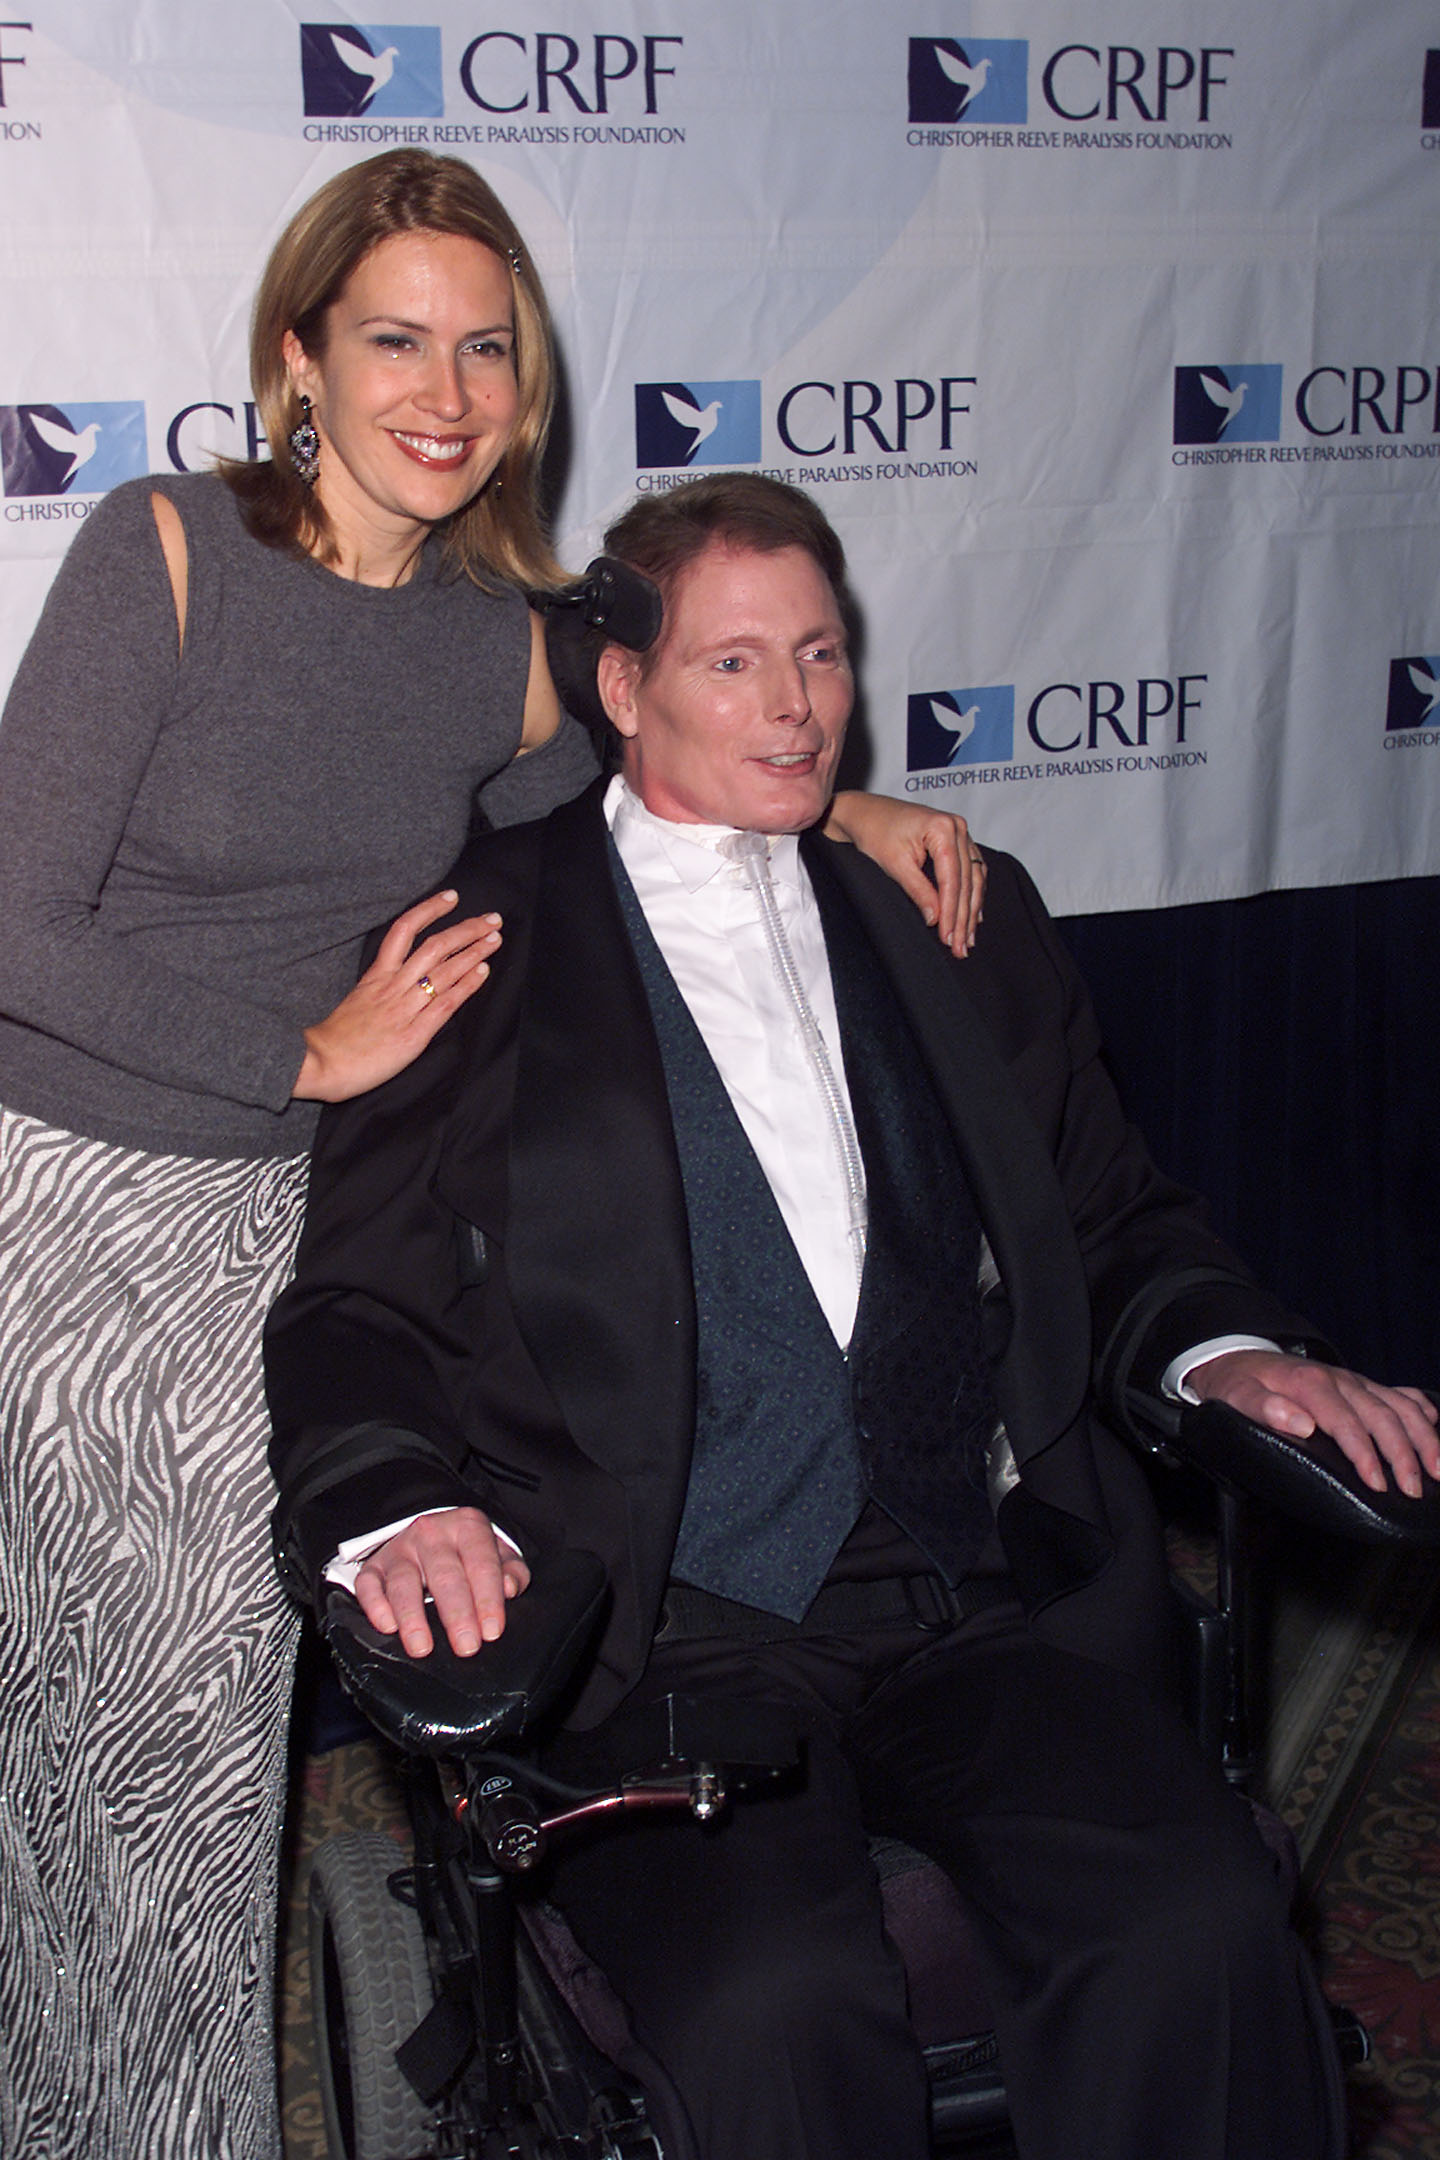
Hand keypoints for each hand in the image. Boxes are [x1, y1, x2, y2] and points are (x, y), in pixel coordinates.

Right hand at [294, 890, 500, 1102]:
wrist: (319, 1064)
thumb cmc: (336, 1038)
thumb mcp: (357, 1000)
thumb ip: (381, 987)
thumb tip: (409, 978)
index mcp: (376, 976)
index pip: (404, 930)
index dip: (430, 910)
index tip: (452, 898)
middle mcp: (393, 986)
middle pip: (434, 946)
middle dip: (466, 930)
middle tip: (491, 920)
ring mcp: (404, 1008)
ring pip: (444, 970)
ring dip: (473, 952)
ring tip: (494, 939)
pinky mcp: (413, 1034)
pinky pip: (445, 1003)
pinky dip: (467, 985)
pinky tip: (483, 972)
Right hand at [354, 1507, 530, 1657]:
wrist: (434, 1530)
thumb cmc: (471, 1552)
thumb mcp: (499, 1554)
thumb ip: (512, 1571)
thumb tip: (509, 1588)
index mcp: (468, 1526)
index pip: (481, 1563)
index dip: (488, 1599)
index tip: (491, 1630)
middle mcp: (432, 1533)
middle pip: (444, 1575)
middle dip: (457, 1614)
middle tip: (466, 1646)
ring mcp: (400, 1548)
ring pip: (403, 1581)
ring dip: (413, 1616)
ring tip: (422, 1647)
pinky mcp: (375, 1565)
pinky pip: (368, 1584)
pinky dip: (375, 1605)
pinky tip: (387, 1626)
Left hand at [825, 792, 985, 955]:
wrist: (865, 813)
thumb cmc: (874, 830)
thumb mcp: (894, 864)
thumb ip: (918, 891)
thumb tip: (935, 918)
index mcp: (943, 828)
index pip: (952, 878)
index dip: (951, 912)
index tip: (948, 937)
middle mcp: (957, 827)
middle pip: (966, 881)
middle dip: (963, 917)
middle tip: (961, 947)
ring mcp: (960, 832)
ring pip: (973, 878)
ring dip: (971, 910)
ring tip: (968, 939)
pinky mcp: (957, 840)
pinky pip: (971, 871)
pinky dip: (971, 895)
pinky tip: (972, 915)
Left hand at [1187, 1350, 1439, 1499]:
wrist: (1239, 1358)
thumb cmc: (1239, 1384)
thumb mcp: (1236, 1396)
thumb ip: (1263, 1408)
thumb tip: (1300, 1424)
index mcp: (1312, 1384)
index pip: (1347, 1424)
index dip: (1365, 1456)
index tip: (1378, 1485)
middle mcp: (1340, 1380)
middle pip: (1383, 1417)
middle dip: (1404, 1455)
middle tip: (1414, 1489)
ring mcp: (1354, 1381)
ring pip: (1400, 1406)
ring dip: (1423, 1436)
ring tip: (1438, 1469)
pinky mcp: (1361, 1384)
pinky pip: (1400, 1392)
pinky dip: (1421, 1408)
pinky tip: (1435, 1423)